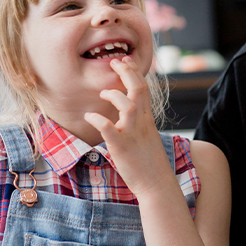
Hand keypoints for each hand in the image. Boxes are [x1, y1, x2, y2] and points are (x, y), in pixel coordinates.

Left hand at [84, 57, 172, 197]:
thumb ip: (140, 124)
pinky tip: (89, 116)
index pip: (144, 88)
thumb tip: (130, 116)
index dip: (134, 72)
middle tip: (114, 61)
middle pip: (138, 89)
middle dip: (126, 72)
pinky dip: (97, 119)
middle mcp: (142, 123)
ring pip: (127, 105)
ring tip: (103, 93)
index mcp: (147, 120)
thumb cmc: (150, 164)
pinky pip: (108, 128)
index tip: (125, 61)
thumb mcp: (148, 138)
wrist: (156, 184)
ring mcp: (132, 134)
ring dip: (113, 94)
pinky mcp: (121, 147)